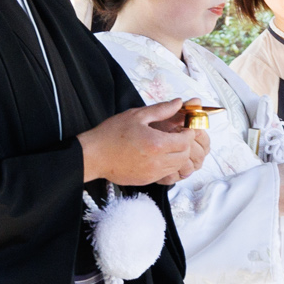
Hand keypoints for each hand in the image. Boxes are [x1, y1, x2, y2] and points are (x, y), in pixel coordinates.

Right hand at [83, 98, 206, 187]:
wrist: (94, 156)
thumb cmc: (111, 134)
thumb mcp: (136, 115)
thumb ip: (161, 110)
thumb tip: (179, 102)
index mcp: (156, 143)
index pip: (186, 141)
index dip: (189, 133)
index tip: (185, 127)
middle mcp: (157, 161)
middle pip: (185, 155)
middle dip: (185, 145)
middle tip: (178, 135)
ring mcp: (152, 173)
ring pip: (177, 166)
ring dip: (178, 155)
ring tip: (168, 145)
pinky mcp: (147, 180)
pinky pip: (166, 174)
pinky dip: (168, 165)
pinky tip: (158, 155)